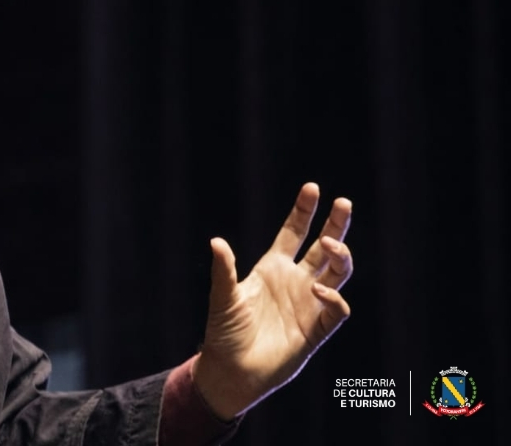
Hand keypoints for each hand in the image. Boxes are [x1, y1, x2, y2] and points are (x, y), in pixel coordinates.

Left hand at [192, 182, 352, 419]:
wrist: (231, 371)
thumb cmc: (224, 333)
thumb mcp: (223, 297)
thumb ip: (224, 270)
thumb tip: (216, 242)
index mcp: (273, 268)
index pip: (294, 233)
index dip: (303, 212)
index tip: (312, 188)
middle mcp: (295, 282)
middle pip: (323, 248)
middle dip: (335, 225)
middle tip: (343, 202)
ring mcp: (309, 304)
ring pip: (337, 273)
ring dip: (339, 256)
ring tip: (329, 243)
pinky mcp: (317, 330)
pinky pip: (337, 309)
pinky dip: (333, 297)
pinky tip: (317, 290)